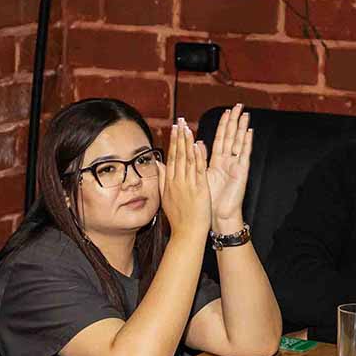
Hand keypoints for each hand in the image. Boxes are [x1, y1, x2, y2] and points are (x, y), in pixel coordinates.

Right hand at [160, 119, 211, 237]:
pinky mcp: (199, 189)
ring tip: (187, 127)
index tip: (175, 129)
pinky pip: (198, 170)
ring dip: (187, 142)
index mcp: (170, 183)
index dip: (174, 142)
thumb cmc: (179, 219)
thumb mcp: (165, 198)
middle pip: (178, 155)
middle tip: (180, 121)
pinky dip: (197, 157)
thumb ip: (161, 180)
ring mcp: (187, 184)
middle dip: (179, 137)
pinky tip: (197, 145)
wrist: (186, 233)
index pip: (172, 158)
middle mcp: (177, 181)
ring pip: (187, 159)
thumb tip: (157, 164)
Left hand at [205, 105, 252, 233]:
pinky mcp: (242, 171)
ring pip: (239, 142)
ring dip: (241, 127)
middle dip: (234, 121)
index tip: (225, 112)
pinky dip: (247, 143)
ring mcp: (236, 165)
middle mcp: (228, 161)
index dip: (222, 125)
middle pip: (231, 136)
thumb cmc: (210, 201)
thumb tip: (194, 145)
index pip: (220, 139)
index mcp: (217, 162)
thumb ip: (197, 161)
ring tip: (244, 113)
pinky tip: (250, 131)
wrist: (219, 216)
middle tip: (238, 106)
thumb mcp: (200, 178)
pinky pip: (244, 154)